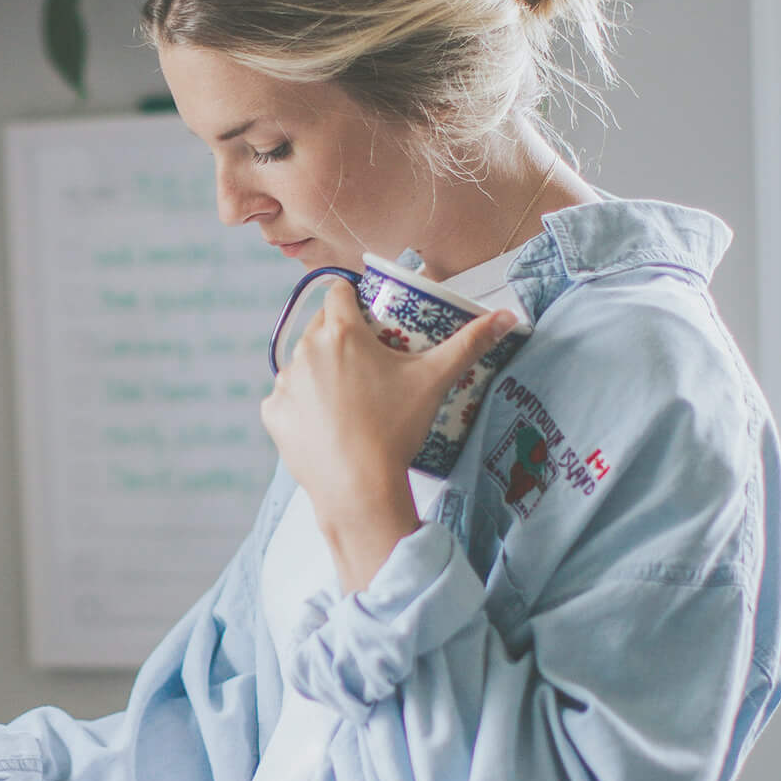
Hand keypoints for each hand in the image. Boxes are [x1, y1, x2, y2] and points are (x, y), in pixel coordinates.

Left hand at [260, 284, 519, 590]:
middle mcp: (304, 350)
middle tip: (368, 360)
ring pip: (302, 363)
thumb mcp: (434, 381)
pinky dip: (303, 405)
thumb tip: (508, 317)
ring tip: (349, 396)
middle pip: (320, 327)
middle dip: (340, 336)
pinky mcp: (272, 414)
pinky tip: (327, 421)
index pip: (339, 292)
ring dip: (320, 370)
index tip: (367, 313)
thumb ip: (469, 343)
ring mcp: (284, 383)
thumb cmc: (396, 429)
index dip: (353, 298)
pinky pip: (287, 398)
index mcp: (340, 332)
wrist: (359, 488)